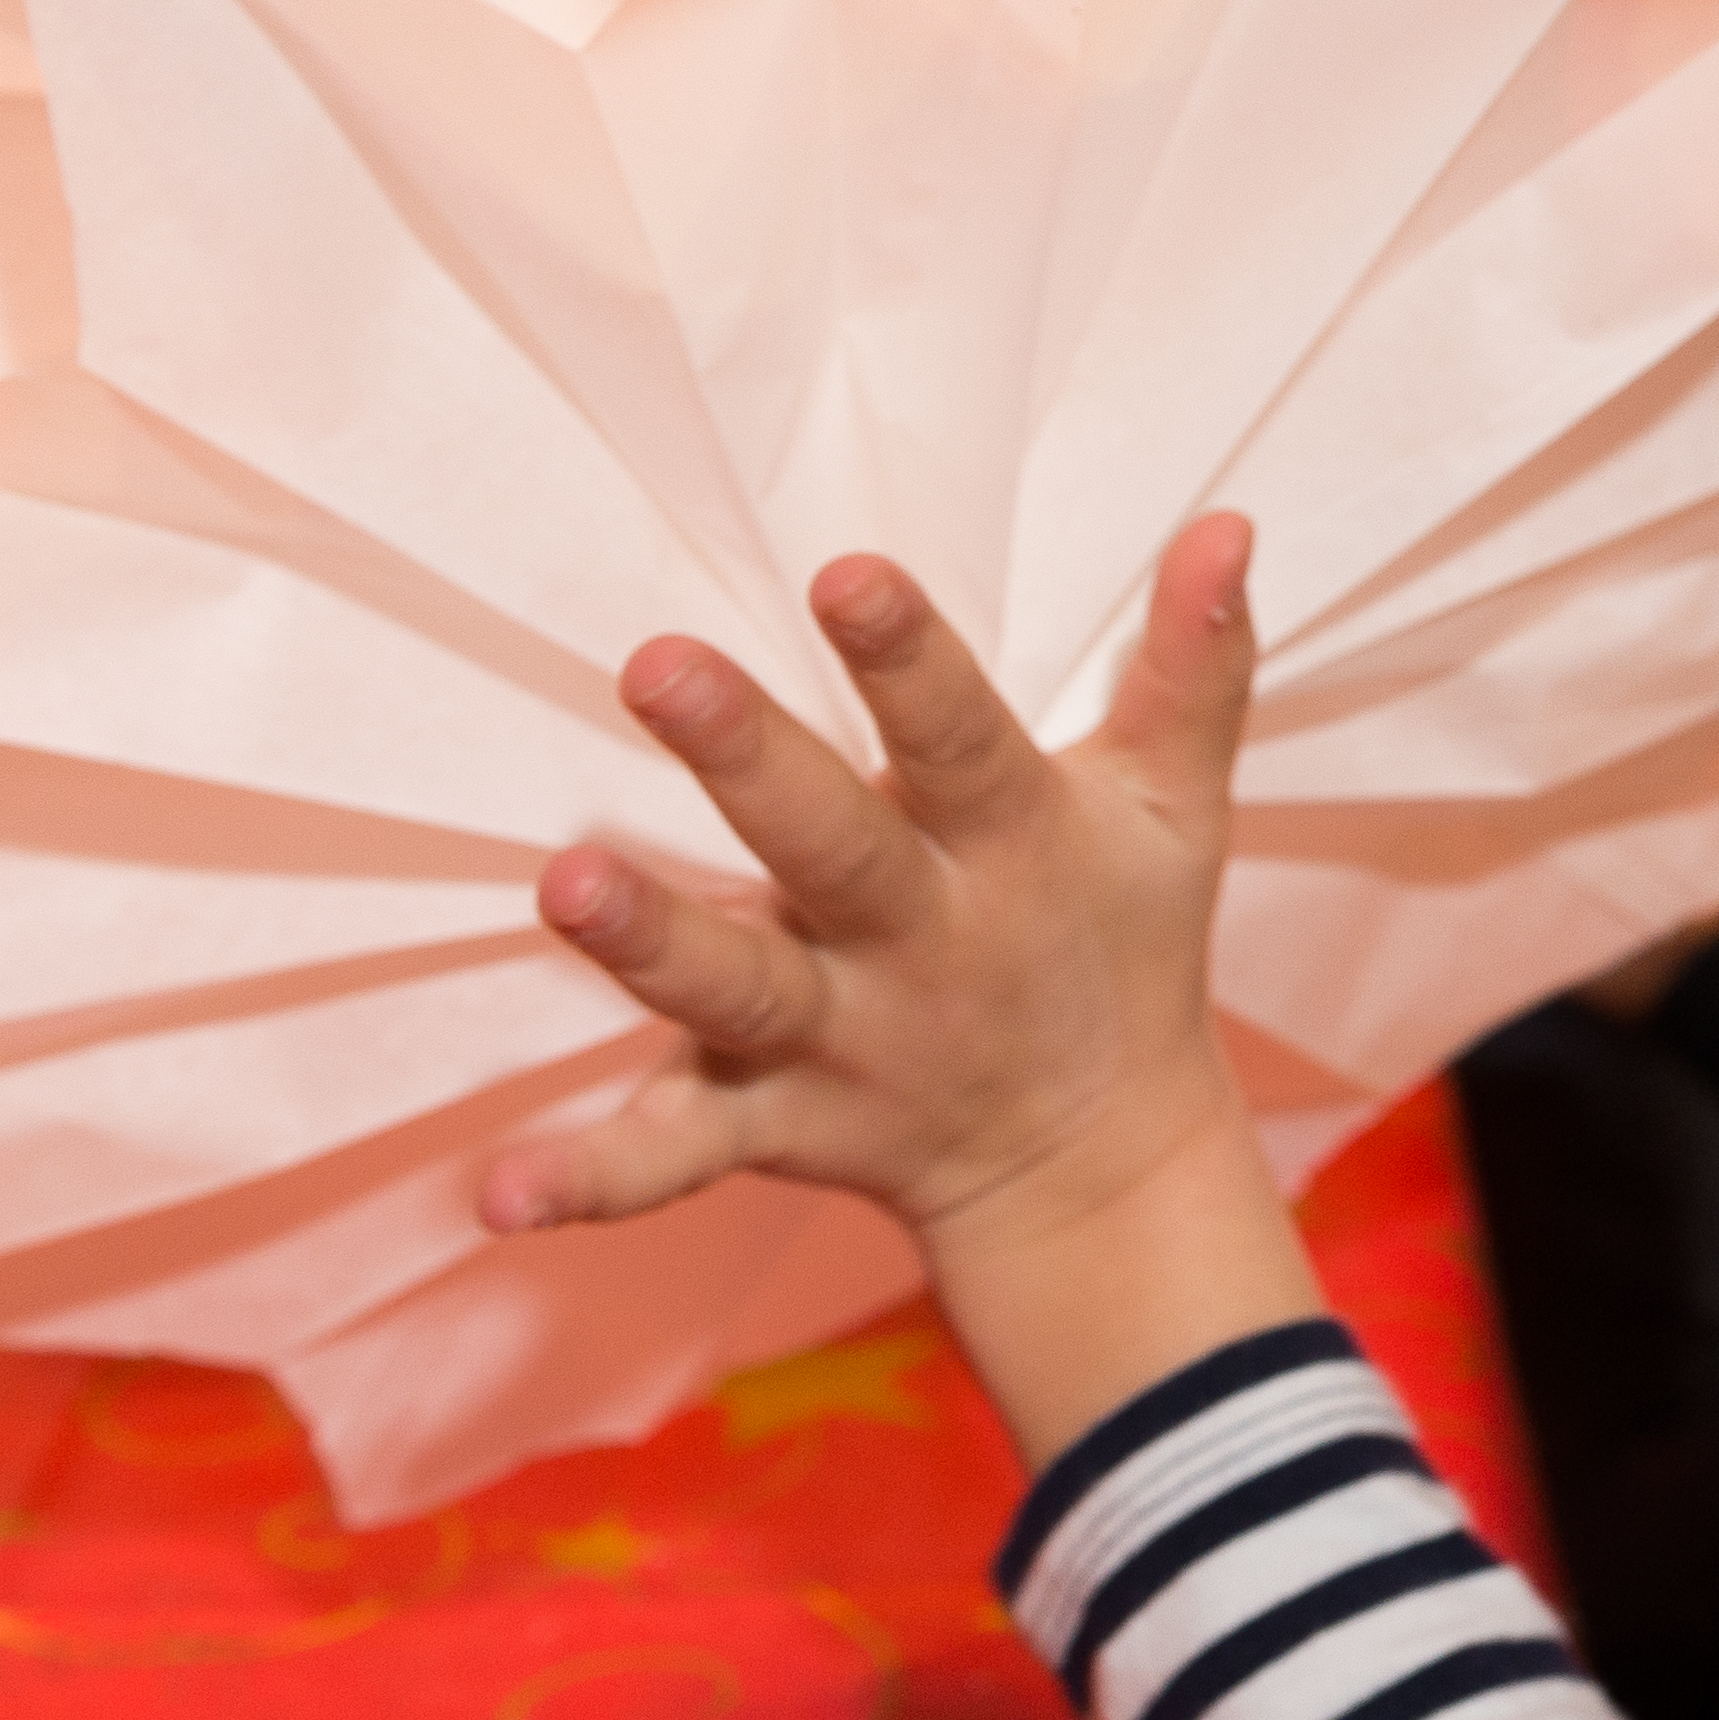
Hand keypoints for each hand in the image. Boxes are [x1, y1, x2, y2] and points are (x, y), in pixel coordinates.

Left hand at [488, 525, 1323, 1464]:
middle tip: (658, 667)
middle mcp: (920, 947)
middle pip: (833, 849)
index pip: (963, 740)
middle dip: (750, 764)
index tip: (848, 575)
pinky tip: (493, 1193)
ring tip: (563, 886)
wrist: (1096, 1171)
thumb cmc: (1120, 943)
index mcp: (1013, 849)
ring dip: (651, 944)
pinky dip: (589, 1178)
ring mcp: (840, 1043)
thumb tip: (1225, 527)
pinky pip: (673, 1158)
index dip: (909, 661)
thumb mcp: (1176, 809)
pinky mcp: (769, 1124)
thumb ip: (1190, 668)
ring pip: (738, 992)